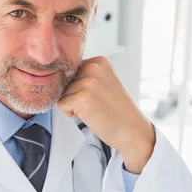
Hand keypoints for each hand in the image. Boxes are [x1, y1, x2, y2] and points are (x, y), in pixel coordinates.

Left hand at [57, 56, 155, 173]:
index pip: (71, 71)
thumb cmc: (117, 111)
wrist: (132, 130)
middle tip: (96, 104)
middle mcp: (93, 67)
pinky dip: (71, 114)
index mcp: (99, 61)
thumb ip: (86, 76)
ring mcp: (88, 82)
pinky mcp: (81, 98)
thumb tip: (59, 76)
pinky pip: (61, 105)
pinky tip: (90, 115)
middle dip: (75, 95)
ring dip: (74, 105)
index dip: (79, 87)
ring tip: (94, 109)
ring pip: (62, 93)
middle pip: (64, 81)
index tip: (97, 95)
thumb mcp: (104, 83)